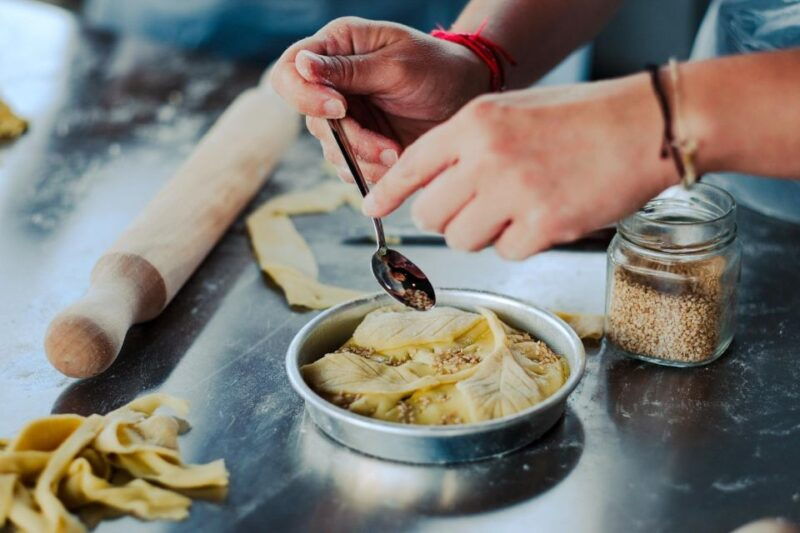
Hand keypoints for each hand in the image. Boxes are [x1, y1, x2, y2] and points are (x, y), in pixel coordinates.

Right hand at [270, 17, 488, 182]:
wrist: (469, 97)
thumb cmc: (438, 68)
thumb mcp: (397, 65)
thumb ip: (349, 69)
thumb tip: (301, 65)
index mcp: (336, 48)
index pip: (289, 72)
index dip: (305, 95)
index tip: (340, 109)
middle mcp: (333, 83)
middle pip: (311, 120)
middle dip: (350, 139)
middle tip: (387, 146)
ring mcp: (346, 117)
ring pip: (331, 150)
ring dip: (364, 158)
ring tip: (398, 153)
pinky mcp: (360, 144)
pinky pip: (350, 168)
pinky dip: (371, 171)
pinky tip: (395, 160)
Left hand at [362, 74, 683, 259]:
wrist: (647, 125)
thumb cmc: (583, 117)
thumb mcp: (513, 111)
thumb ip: (469, 144)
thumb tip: (436, 185)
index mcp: (474, 123)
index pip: (411, 165)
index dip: (387, 191)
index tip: (370, 208)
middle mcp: (485, 157)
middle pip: (430, 215)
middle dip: (446, 219)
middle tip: (473, 211)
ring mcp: (513, 193)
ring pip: (461, 240)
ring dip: (483, 234)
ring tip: (518, 210)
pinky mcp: (543, 226)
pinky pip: (506, 253)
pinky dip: (522, 243)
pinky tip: (547, 216)